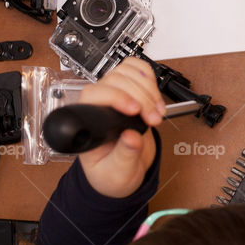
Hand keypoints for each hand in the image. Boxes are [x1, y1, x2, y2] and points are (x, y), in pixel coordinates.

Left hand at [78, 57, 164, 197]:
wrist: (123, 172)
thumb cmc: (112, 174)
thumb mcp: (117, 174)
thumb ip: (124, 156)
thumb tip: (131, 137)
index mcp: (87, 125)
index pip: (95, 95)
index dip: (117, 97)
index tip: (135, 111)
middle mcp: (97, 106)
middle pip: (115, 81)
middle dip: (141, 98)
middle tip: (154, 119)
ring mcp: (113, 95)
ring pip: (126, 72)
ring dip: (148, 88)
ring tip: (157, 112)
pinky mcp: (128, 91)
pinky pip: (136, 70)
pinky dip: (150, 79)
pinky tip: (156, 98)